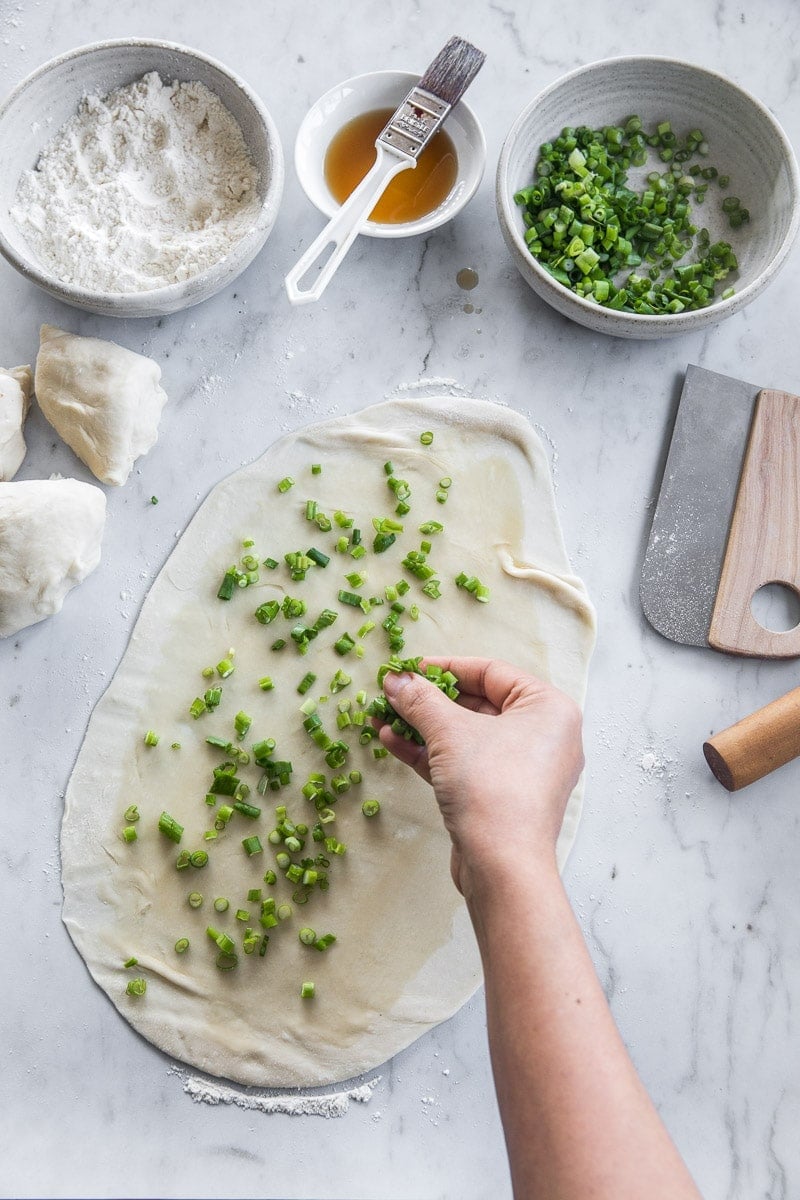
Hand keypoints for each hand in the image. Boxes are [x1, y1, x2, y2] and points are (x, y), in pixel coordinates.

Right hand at [377, 657, 583, 897]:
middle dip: (429, 700)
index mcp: (548, 709)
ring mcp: (522, 770)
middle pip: (477, 704)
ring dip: (422, 726)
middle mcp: (543, 737)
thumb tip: (395, 680)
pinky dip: (431, 753)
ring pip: (466, 737)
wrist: (503, 867)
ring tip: (383, 716)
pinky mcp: (500, 798)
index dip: (446, 667)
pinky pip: (463, 764)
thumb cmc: (492, 787)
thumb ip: (421, 700)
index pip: (492, 672)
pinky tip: (393, 741)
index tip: (409, 668)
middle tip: (392, 692)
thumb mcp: (450, 732)